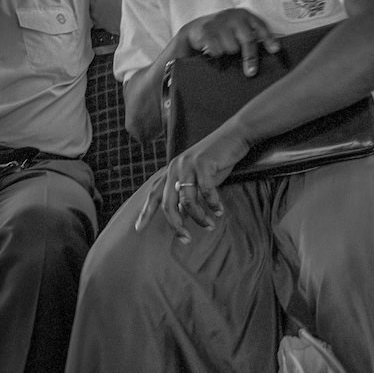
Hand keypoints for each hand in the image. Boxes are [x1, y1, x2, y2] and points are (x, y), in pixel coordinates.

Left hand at [133, 128, 250, 243]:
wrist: (235, 134)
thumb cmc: (217, 159)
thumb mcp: (198, 178)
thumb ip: (188, 193)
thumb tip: (182, 215)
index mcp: (171, 170)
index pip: (154, 194)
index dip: (145, 212)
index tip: (138, 229)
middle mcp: (175, 167)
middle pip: (168, 204)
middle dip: (176, 225)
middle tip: (185, 239)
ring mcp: (188, 165)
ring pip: (188, 201)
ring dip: (200, 217)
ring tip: (210, 225)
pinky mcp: (203, 164)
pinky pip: (206, 192)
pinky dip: (213, 204)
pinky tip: (219, 211)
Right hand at [176, 8, 280, 76]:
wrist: (197, 28)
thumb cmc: (225, 31)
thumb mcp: (239, 29)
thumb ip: (252, 36)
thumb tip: (271, 52)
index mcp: (245, 16)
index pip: (260, 27)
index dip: (269, 39)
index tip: (275, 50)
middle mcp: (234, 17)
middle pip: (248, 40)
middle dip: (250, 58)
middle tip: (251, 72)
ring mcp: (220, 23)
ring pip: (231, 48)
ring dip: (228, 52)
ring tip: (223, 48)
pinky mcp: (207, 31)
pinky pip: (217, 51)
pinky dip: (216, 54)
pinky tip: (212, 49)